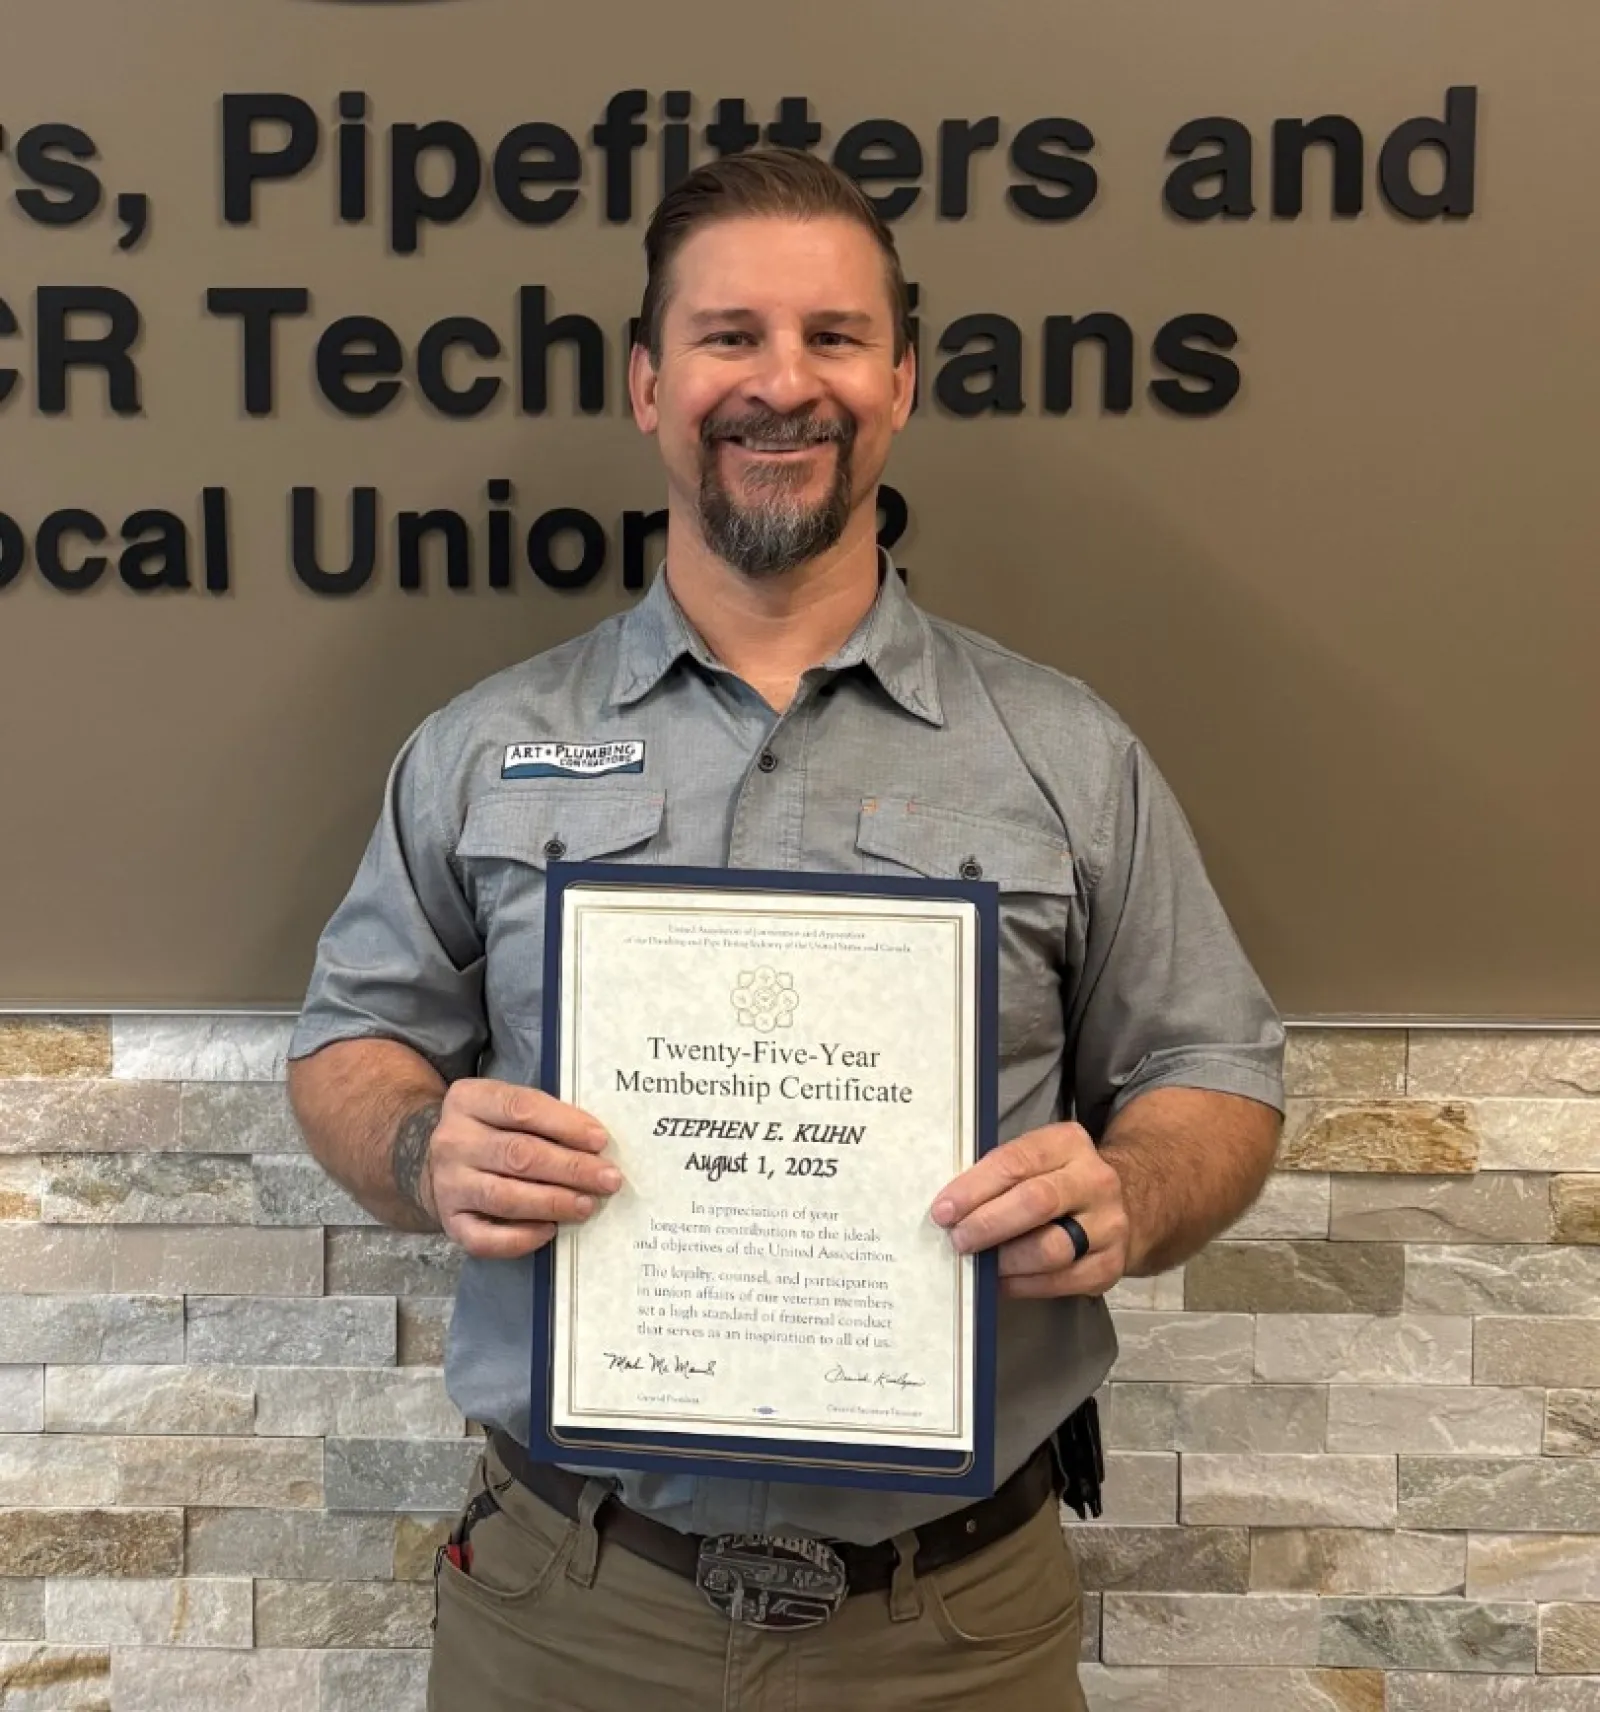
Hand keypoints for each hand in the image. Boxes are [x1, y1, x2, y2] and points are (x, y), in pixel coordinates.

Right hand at [420, 1079, 622, 1260]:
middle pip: (518, 1154)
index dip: (565, 1124)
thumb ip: (545, 1116)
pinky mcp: (451, 1221)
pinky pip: (484, 1238)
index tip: (600, 1140)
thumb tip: (596, 1143)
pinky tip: (550, 1231)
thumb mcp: (507, 1108)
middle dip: (570, 1168)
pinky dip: (520, 1238)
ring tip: (587, 1205)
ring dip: (553, 1202)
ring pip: (504, 1197)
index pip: (521, 1108)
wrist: (438, 1161)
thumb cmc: (493, 1131)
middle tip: (608, 1179)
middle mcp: (453, 1141)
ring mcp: (448, 1184)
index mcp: (469, 1100)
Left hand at [929, 1121, 1129, 1298]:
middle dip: (988, 1224)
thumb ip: (998, 1175)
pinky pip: (1060, 1282)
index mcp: (1068, 1143)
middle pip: (1036, 1202)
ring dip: (1005, 1260)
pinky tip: (1001, 1281)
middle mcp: (1094, 1181)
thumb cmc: (1058, 1180)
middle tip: (959, 1239)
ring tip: (979, 1262)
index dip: (974, 1188)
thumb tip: (951, 1208)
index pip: (1016, 1162)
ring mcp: (1108, 1225)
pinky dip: (1023, 1284)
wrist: (1123, 1203)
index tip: (944, 1210)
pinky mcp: (1110, 1265)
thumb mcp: (1035, 1159)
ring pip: (1051, 1249)